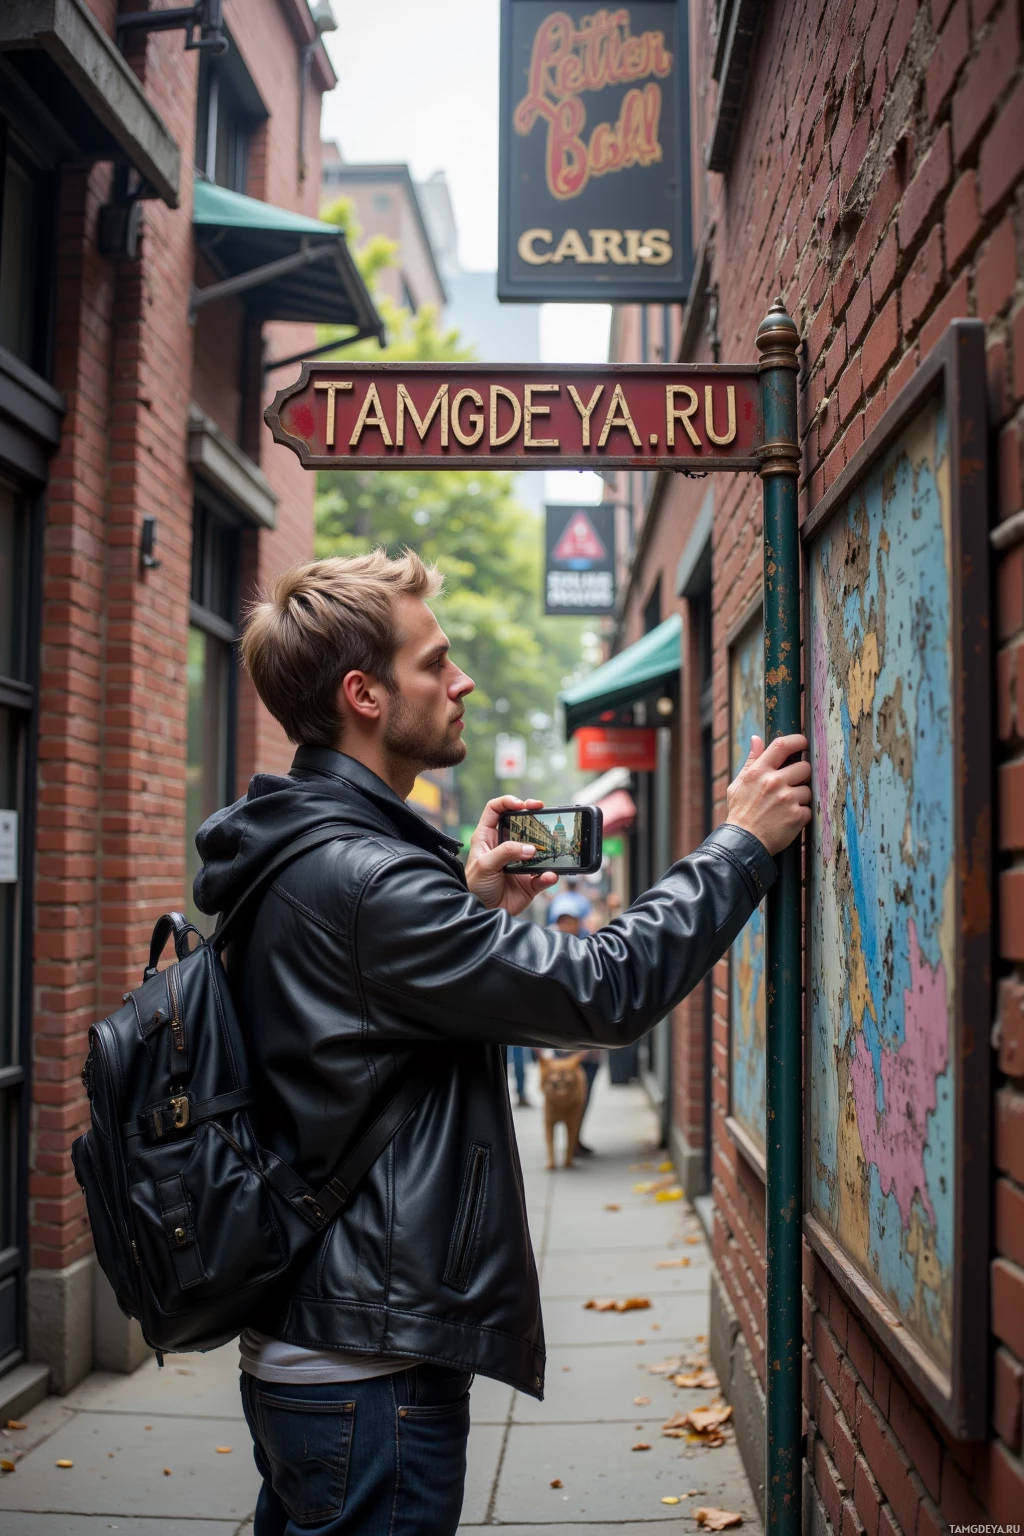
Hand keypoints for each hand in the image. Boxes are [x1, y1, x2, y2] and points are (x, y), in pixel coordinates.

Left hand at [465, 795, 558, 914]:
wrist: (483, 913)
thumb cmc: (476, 887)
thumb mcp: (485, 865)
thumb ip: (506, 853)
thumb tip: (530, 849)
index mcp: (487, 837)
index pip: (495, 810)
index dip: (507, 802)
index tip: (521, 804)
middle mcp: (505, 846)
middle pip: (522, 822)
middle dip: (533, 814)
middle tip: (541, 809)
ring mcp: (520, 862)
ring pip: (538, 847)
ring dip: (546, 845)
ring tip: (549, 845)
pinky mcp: (530, 880)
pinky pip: (545, 875)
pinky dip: (549, 875)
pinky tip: (549, 875)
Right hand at [726, 733, 810, 856]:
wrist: (744, 844)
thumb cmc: (740, 813)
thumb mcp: (738, 785)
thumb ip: (751, 761)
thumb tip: (756, 739)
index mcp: (759, 772)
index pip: (781, 746)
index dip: (797, 740)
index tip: (803, 742)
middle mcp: (774, 783)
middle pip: (804, 767)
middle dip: (802, 775)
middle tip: (792, 785)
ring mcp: (787, 799)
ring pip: (807, 790)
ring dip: (801, 798)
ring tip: (785, 808)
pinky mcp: (797, 815)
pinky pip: (809, 809)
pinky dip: (801, 815)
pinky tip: (788, 820)